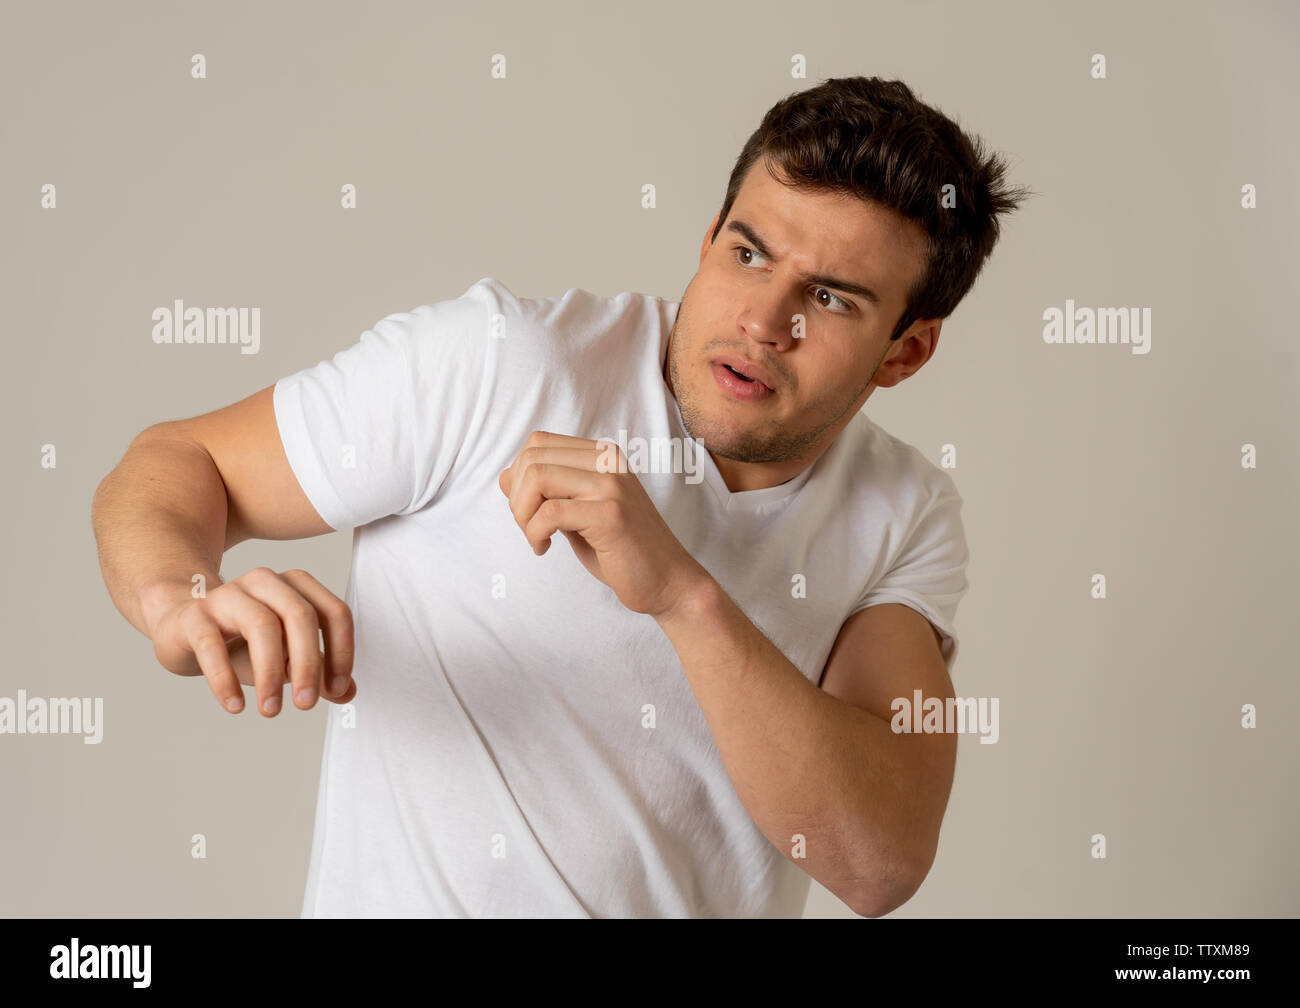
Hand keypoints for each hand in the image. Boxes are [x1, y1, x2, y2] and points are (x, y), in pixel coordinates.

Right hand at [144, 567, 355, 715]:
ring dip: (270, 674)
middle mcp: (265, 582)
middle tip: (305, 705)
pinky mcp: (195, 615)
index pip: (334, 612)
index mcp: (296, 586)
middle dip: (309, 663)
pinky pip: (211, 644)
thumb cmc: (242, 641)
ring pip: (261, 625)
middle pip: (300, 615)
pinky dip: (225, 679)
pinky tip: (235, 706)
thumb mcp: (285, 656)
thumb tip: (348, 693)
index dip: (341, 651)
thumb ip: (318, 671)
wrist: (181, 627)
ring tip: (271, 710)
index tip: (335, 689)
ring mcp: (228, 594)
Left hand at [497, 430, 708, 617]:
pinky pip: (549, 512)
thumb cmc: (622, 550)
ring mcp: (611, 485)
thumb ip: (548, 493)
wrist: (668, 581)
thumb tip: (505, 476)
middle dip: (516, 498)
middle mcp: (609, 461)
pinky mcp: (610, 514)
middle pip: (532, 458)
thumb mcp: (578, 515)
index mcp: (603, 455)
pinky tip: (546, 549)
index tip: (529, 511)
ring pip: (537, 478)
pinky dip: (535, 534)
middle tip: (530, 530)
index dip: (519, 477)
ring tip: (537, 539)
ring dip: (522, 515)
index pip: (538, 443)